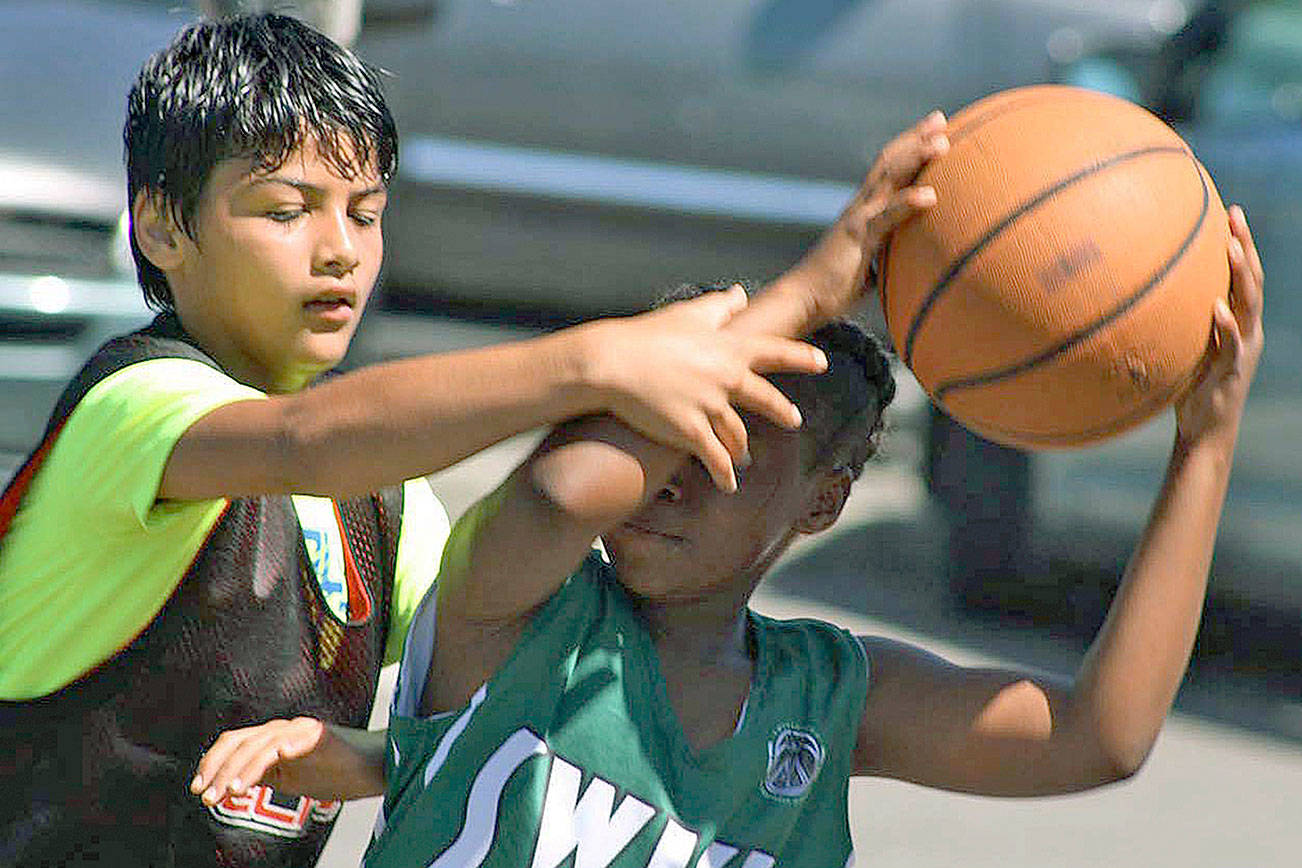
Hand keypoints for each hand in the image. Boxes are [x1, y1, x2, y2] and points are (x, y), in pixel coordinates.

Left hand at [191, 717, 328, 805]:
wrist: (372, 768)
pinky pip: (302, 740)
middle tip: (208, 796)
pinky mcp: (324, 737)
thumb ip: (261, 774)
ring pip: (265, 745)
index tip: (198, 788)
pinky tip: (281, 757)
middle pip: (242, 742)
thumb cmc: (335, 773)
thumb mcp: (288, 777)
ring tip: (233, 791)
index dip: (212, 763)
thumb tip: (228, 785)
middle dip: (220, 770)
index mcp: (273, 737)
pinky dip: (289, 746)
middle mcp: (285, 729)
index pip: (233, 743)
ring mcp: (304, 731)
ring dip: (245, 769)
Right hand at [581, 285, 827, 491]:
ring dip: (743, 448)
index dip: (801, 357)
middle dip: (781, 411)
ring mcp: (710, 407)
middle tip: (795, 420)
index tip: (822, 362)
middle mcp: (726, 378)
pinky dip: (725, 475)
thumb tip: (742, 293)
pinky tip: (729, 485)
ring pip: (738, 434)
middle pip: (765, 399)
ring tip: (745, 458)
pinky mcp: (690, 432)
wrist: (611, 363)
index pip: (775, 352)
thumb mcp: (687, 313)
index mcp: (728, 349)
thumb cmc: (645, 335)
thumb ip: (720, 306)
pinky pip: (716, 460)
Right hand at [785, 110, 948, 322]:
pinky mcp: (857, 237)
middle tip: (939, 118)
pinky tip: (930, 195)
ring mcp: (858, 219)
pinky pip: (886, 217)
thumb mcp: (866, 266)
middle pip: (889, 162)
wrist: (802, 298)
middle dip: (915, 139)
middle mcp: (859, 207)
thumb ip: (883, 258)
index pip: (887, 171)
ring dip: (916, 157)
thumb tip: (902, 265)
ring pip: (889, 178)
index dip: (908, 149)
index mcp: (862, 212)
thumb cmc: (832, 288)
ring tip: (942, 142)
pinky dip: (908, 203)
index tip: (933, 132)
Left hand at [1174, 205, 1264, 453]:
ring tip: (1231, 249)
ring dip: (1241, 276)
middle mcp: (1247, 330)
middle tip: (1234, 215)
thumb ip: (1177, 321)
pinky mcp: (1231, 371)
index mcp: (1239, 322)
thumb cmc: (1191, 385)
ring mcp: (1243, 349)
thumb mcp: (1185, 346)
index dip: (1240, 243)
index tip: (1229, 212)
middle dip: (1245, 246)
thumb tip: (1142, 295)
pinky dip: (1226, 326)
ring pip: (1249, 305)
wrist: (1205, 428)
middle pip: (1252, 280)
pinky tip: (1217, 308)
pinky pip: (1231, 345)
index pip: (1244, 275)